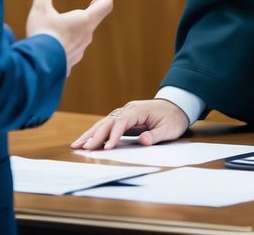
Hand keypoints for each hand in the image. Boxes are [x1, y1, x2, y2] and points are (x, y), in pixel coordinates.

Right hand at [25, 0, 113, 75]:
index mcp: (84, 21)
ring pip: (86, 34)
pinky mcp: (71, 61)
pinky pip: (75, 48)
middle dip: (96, 8)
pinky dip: (73, 40)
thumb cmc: (42, 35)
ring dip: (84, 25)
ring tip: (77, 21)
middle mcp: (86, 36)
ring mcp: (80, 50)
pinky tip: (64, 43)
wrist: (39, 67)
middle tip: (96, 2)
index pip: (104, 5)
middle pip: (96, 19)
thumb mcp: (40, 10)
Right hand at [70, 99, 190, 149]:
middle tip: (82, 147)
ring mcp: (125, 113)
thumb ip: (155, 135)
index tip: (107, 148)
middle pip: (108, 122)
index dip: (113, 135)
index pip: (122, 122)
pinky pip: (107, 125)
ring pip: (104, 123)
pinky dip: (97, 133)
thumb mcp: (169, 129)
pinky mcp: (123, 118)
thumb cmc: (173, 119)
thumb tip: (143, 141)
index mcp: (139, 110)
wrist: (176, 106)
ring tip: (77, 144)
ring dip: (91, 134)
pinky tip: (87, 141)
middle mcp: (128, 110)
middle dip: (95, 135)